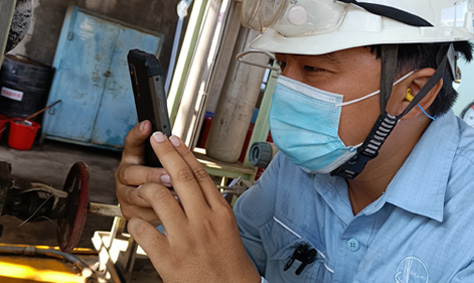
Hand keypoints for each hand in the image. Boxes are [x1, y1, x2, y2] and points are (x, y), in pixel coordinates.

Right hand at [115, 121, 171, 223]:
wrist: (164, 211)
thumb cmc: (164, 182)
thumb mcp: (165, 164)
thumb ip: (168, 154)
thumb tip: (176, 142)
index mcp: (133, 158)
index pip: (131, 143)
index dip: (138, 134)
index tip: (148, 126)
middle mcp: (126, 176)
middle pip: (130, 173)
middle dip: (151, 174)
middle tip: (169, 176)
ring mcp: (126, 195)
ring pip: (135, 196)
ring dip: (156, 196)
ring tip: (176, 196)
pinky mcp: (130, 214)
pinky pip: (142, 214)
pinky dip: (159, 214)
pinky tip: (173, 212)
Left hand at [127, 132, 259, 282]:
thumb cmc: (230, 263)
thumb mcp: (227, 228)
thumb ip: (210, 206)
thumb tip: (193, 185)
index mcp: (220, 212)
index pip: (200, 174)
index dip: (184, 153)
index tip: (174, 139)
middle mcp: (203, 220)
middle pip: (181, 176)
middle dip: (165, 152)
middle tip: (156, 139)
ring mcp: (185, 237)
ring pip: (159, 196)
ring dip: (147, 187)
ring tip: (143, 188)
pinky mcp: (168, 257)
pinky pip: (144, 229)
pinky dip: (136, 222)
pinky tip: (138, 223)